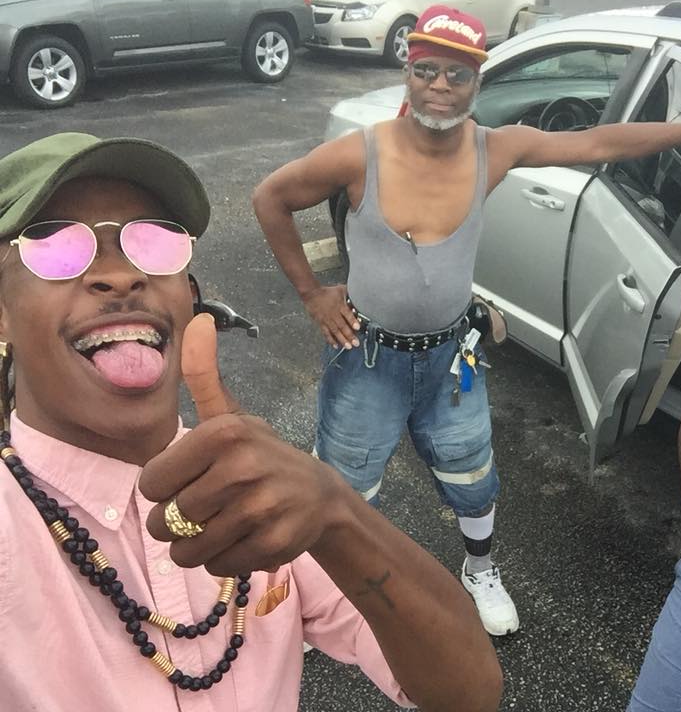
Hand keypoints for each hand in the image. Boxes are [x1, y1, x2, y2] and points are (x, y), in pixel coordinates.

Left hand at [139, 314, 349, 575]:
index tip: (190, 481)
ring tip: (221, 527)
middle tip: (208, 509)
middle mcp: (241, 468)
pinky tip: (242, 540)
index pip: (150, 483)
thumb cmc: (262, 456)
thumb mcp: (232, 416)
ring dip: (196, 546)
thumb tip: (199, 320)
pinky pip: (217, 567)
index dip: (164, 489)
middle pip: (165, 520)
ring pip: (187, 550)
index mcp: (223, 434)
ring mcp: (259, 508)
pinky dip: (222, 561)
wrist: (321, 497)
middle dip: (178, 522)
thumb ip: (204, 375)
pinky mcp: (271, 543)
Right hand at [302, 284, 359, 348]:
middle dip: (349, 335)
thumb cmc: (328, 292)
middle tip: (356, 343)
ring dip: (342, 340)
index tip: (357, 328)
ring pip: (335, 331)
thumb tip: (360, 294)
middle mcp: (334, 314)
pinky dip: (331, 340)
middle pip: (342, 326)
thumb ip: (350, 293)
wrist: (312, 294)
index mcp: (340, 306)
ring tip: (348, 347)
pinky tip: (336, 346)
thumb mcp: (340, 290)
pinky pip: (326, 333)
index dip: (352, 321)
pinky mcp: (321, 323)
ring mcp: (327, 320)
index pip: (347, 314)